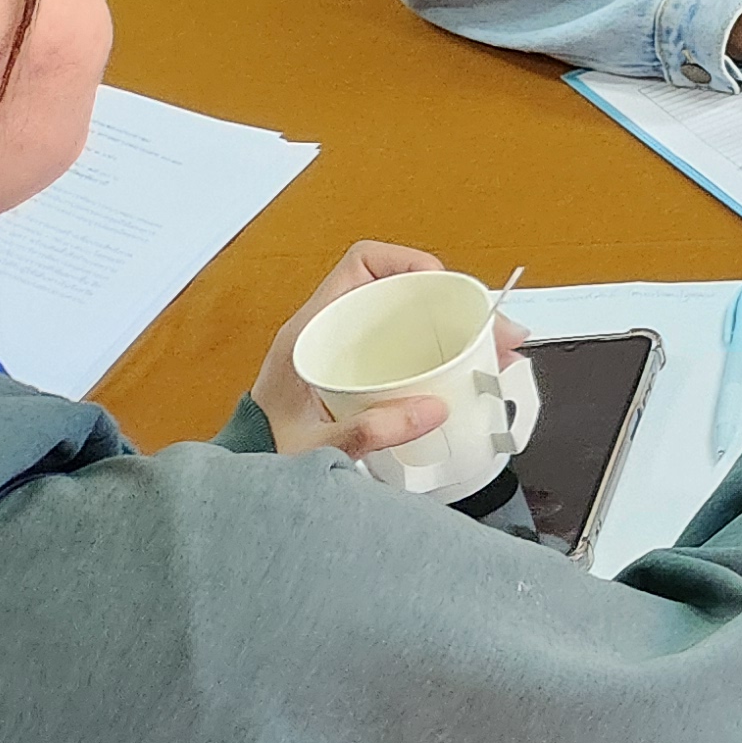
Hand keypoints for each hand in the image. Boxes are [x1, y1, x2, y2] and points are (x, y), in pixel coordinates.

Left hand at [251, 243, 523, 461]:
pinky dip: (446, 359)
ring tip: (497, 359)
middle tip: (496, 333)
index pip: (362, 265)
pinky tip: (472, 379)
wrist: (244, 480)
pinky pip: (412, 353)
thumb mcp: (313, 445)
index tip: (442, 285)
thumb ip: (366, 430)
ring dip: (459, 335)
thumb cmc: (265, 454)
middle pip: (403, 293)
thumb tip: (433, 408)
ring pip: (414, 324)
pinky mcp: (364, 376)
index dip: (406, 262)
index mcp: (311, 330)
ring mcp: (351, 354)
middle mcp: (334, 332)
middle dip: (457, 307)